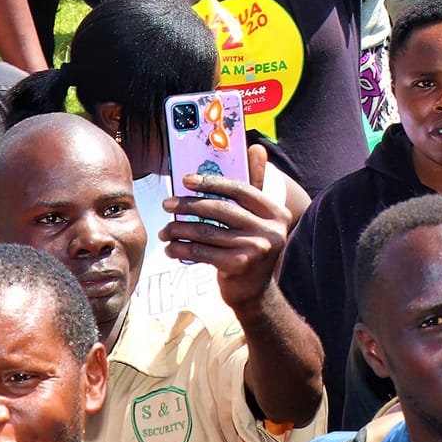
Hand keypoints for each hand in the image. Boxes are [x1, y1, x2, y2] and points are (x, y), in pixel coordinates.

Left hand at [163, 143, 293, 312]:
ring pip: (207, 231)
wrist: (255, 294)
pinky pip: (202, 251)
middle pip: (220, 209)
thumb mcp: (257, 219)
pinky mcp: (239, 266)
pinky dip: (182, 248)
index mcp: (276, 213)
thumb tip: (257, 148)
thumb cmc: (250, 249)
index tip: (186, 179)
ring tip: (165, 230)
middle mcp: (271, 230)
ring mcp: (256, 249)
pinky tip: (172, 247)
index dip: (212, 182)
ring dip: (179, 229)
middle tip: (167, 203)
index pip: (241, 189)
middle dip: (188, 205)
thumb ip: (254, 187)